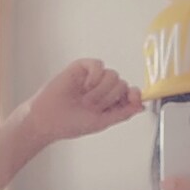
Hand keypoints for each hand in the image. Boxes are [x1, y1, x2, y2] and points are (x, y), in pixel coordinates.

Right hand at [26, 59, 142, 145]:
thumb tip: (141, 106)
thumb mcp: (103, 122)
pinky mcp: (82, 68)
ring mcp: (93, 77)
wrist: (49, 119)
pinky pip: (98, 65)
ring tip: (85, 99)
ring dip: (100, 91)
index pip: (130, 92)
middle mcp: (103, 88)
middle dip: (108, 98)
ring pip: (112, 75)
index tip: (134, 97)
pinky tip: (85, 86)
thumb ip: (123, 113)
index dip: (134, 94)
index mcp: (109, 102)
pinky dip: (94, 76)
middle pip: (122, 84)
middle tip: (92, 106)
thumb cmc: (71, 123)